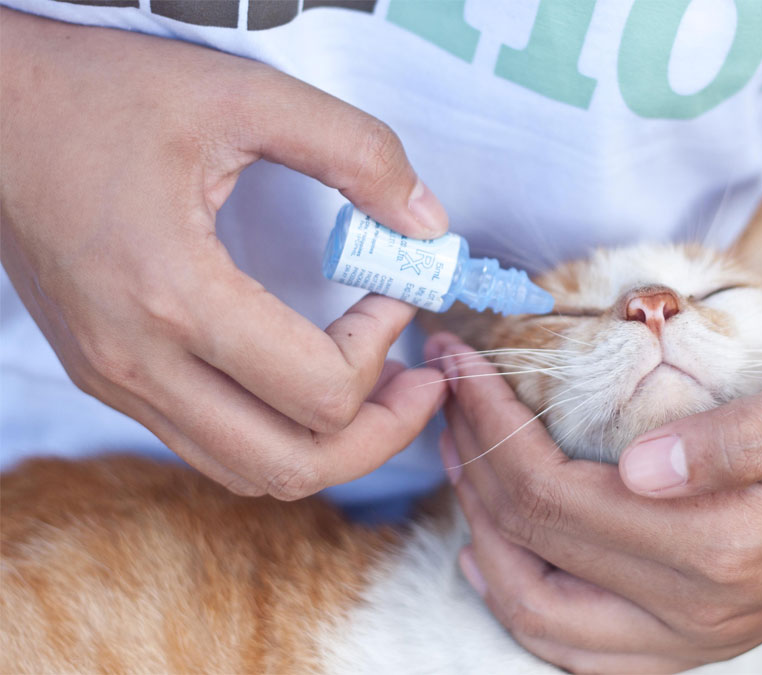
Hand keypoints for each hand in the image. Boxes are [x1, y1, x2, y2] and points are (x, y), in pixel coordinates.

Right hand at [0, 9, 448, 498]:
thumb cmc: (102, 95)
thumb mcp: (243, 96)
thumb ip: (353, 150)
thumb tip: (426, 223)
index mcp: (174, 295)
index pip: (320, 389)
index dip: (384, 344)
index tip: (394, 289)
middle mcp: (139, 362)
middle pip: (293, 466)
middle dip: (380, 433)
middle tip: (421, 382)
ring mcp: (118, 381)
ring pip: (251, 472)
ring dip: (331, 445)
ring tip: (378, 389)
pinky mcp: (110, 378)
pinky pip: (212, 446)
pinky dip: (277, 433)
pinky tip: (306, 383)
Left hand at [428, 334, 761, 673]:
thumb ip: (735, 439)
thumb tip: (638, 465)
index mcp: (725, 544)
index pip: (558, 493)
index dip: (493, 425)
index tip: (460, 360)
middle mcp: (699, 611)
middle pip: (537, 547)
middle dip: (473, 462)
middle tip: (446, 393)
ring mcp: (694, 639)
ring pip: (543, 617)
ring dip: (481, 535)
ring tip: (457, 459)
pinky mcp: (694, 640)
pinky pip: (581, 650)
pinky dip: (522, 605)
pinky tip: (490, 557)